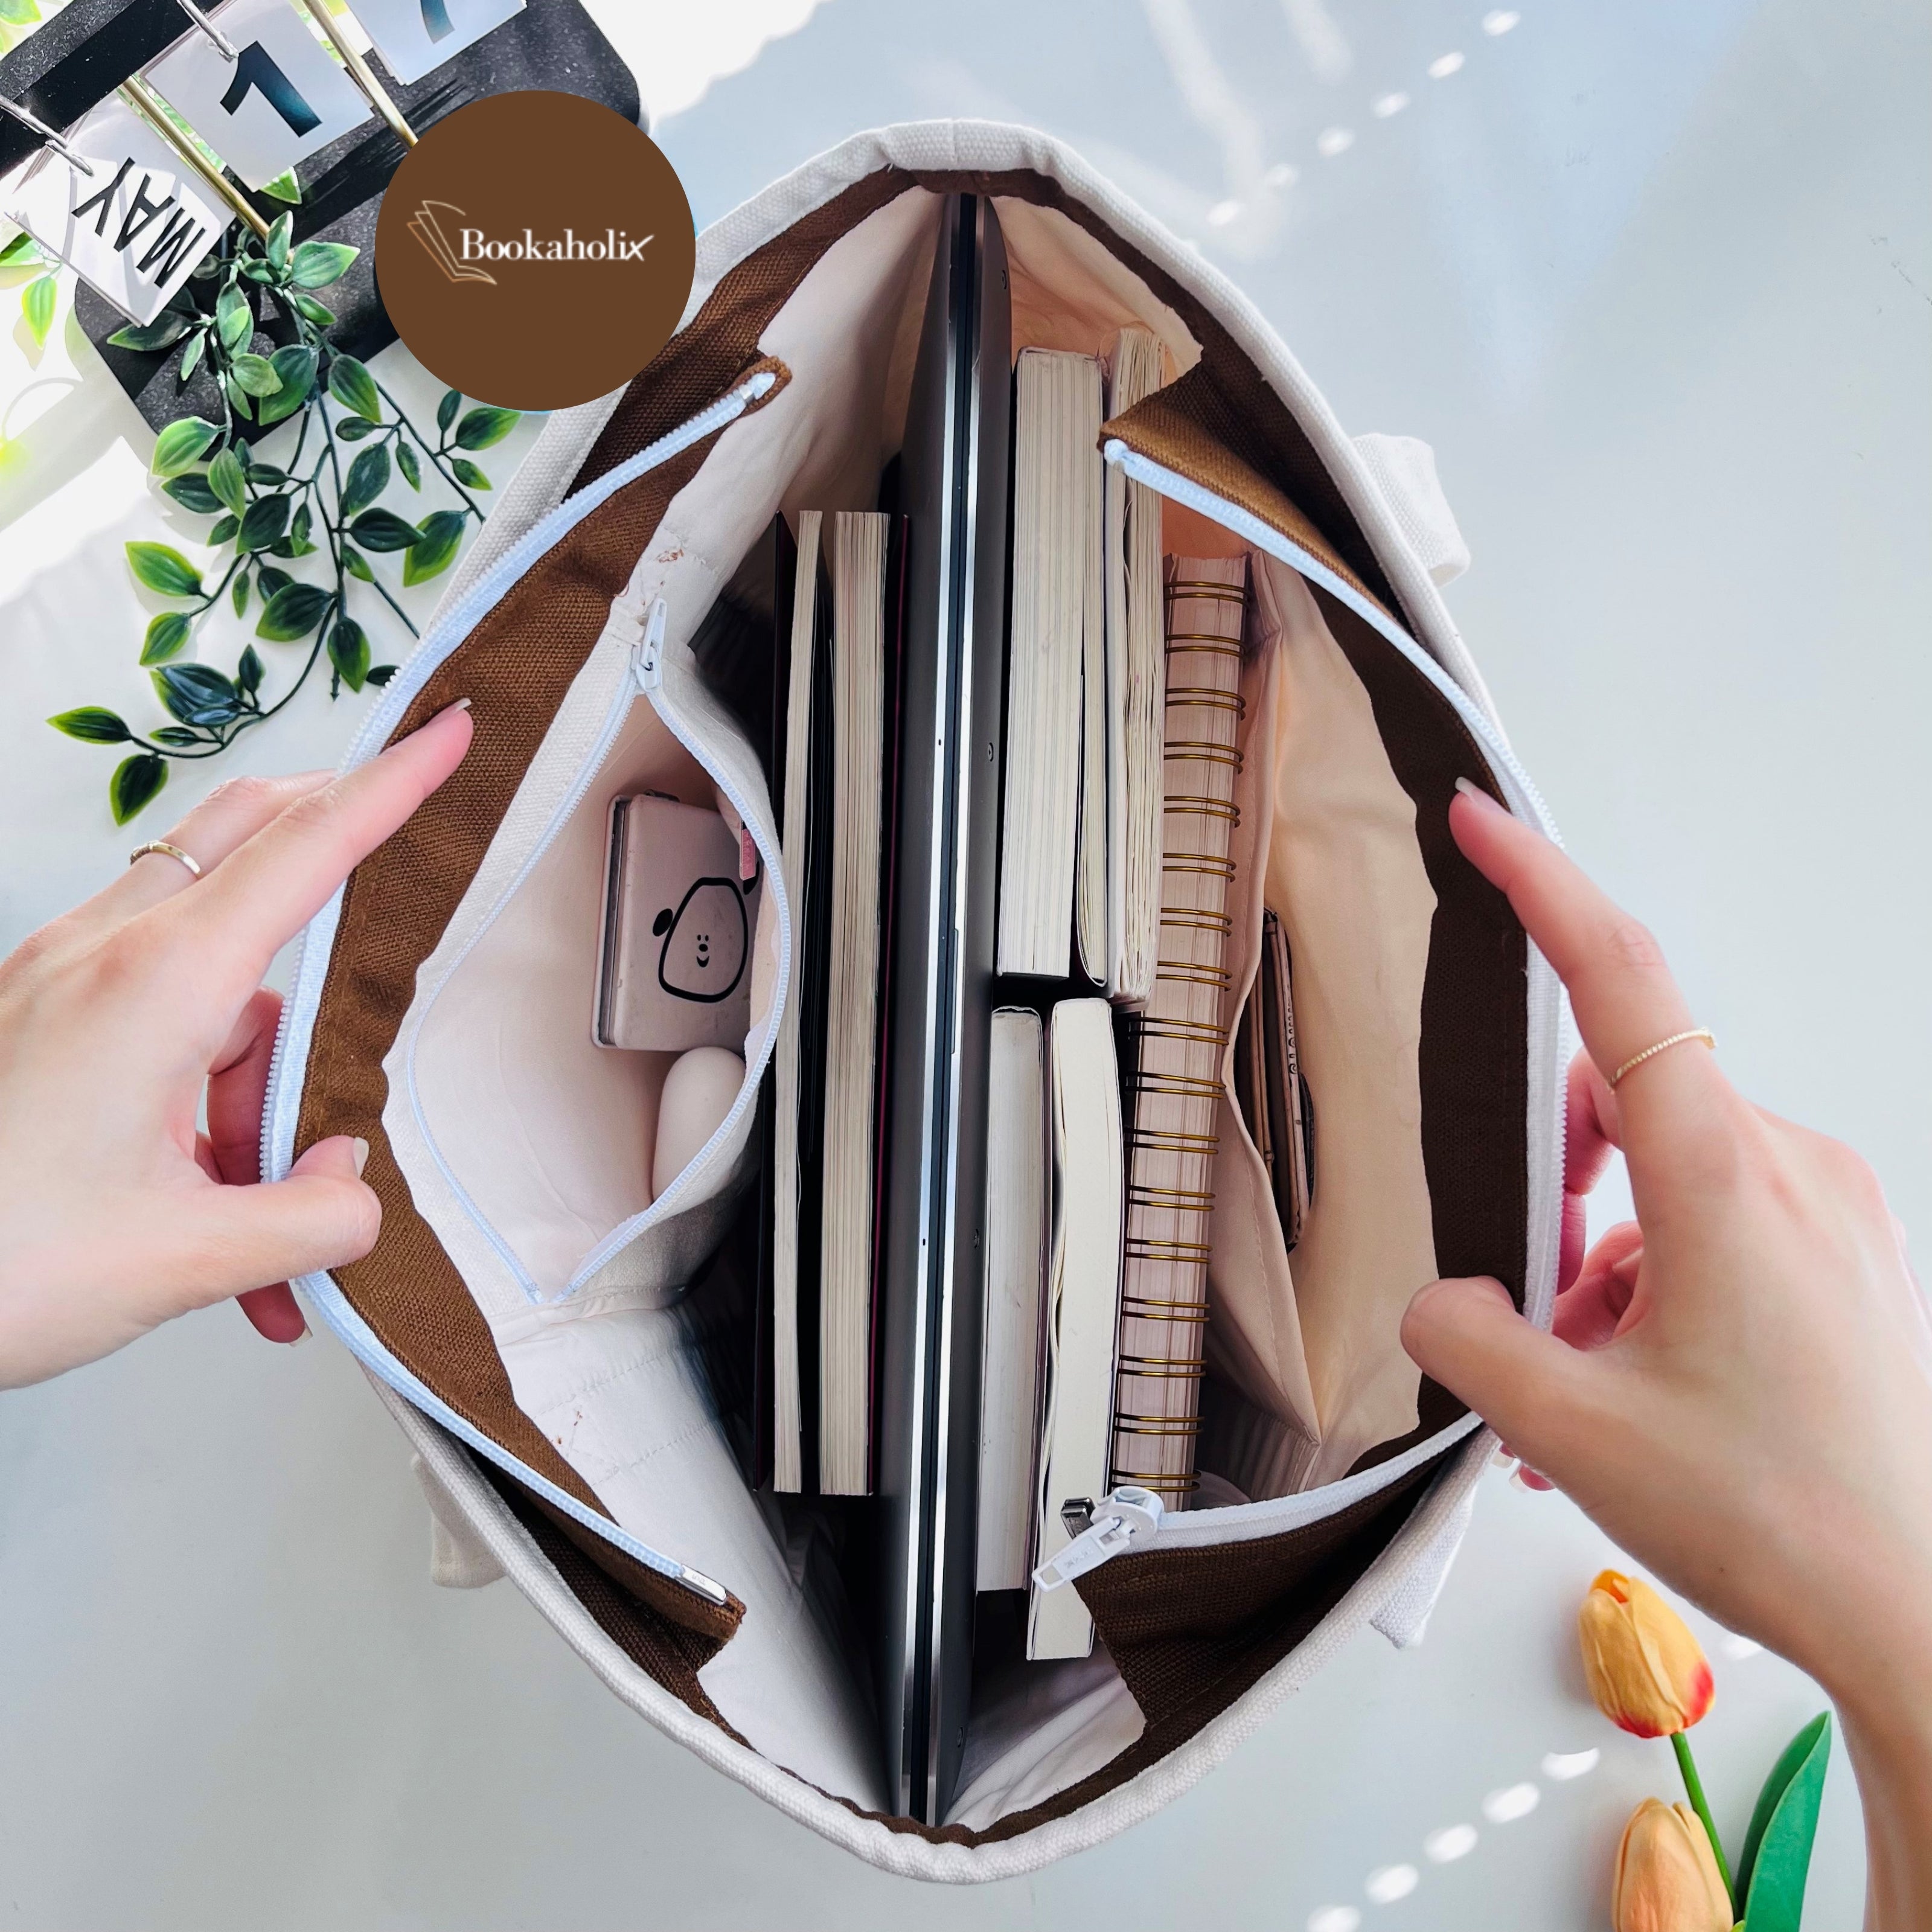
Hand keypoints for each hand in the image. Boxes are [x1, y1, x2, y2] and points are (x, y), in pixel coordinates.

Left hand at [0, 701, 471, 1386]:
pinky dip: (204, 1094)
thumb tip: (352, 1187)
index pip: (303, 851)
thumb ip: (310, 1219)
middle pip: (243, 843)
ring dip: (259, 1069)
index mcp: (153, 983)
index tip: (448, 732)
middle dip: (328, 835)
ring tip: (256, 1204)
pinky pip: (155, 1016)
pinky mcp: (37, 1021)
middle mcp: (100, 958)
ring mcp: (59, 983)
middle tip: (398, 849)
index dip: (389, 786)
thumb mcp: (182, 1261)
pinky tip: (208, 1195)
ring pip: (208, 967)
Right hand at [1402, 783, 1931, 1928]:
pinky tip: (1642, 1392)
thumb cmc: (1783, 1515)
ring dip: (1604, 1259)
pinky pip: (1722, 1220)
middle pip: (1626, 1101)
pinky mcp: (1846, 1253)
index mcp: (1721, 1177)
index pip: (1621, 981)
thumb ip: (1470, 1342)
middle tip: (1527, 1304)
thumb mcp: (1573, 1432)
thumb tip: (1440, 1303)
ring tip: (1587, 1387)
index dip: (1544, 884)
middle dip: (1555, 1186)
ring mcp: (1829, 1209)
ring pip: (1669, 1177)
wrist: (1923, 1613)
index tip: (1483, 821)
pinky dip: (1657, 1283)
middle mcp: (1787, 1166)